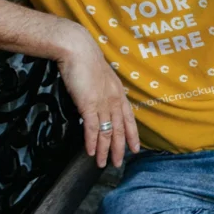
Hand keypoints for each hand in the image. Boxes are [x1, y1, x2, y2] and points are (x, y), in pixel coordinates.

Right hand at [55, 34, 139, 167]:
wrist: (77, 49)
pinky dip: (91, 142)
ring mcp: (102, 103)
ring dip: (104, 150)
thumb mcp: (99, 76)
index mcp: (118, 92)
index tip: (135, 149)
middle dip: (119, 148)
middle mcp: (113, 100)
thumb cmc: (85, 59)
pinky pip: (92, 128)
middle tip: (118, 163)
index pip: (129, 118)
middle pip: (120, 129)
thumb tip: (98, 100)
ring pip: (106, 132)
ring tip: (101, 164)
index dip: (132, 135)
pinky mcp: (88, 104)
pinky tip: (90, 152)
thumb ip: (101, 89)